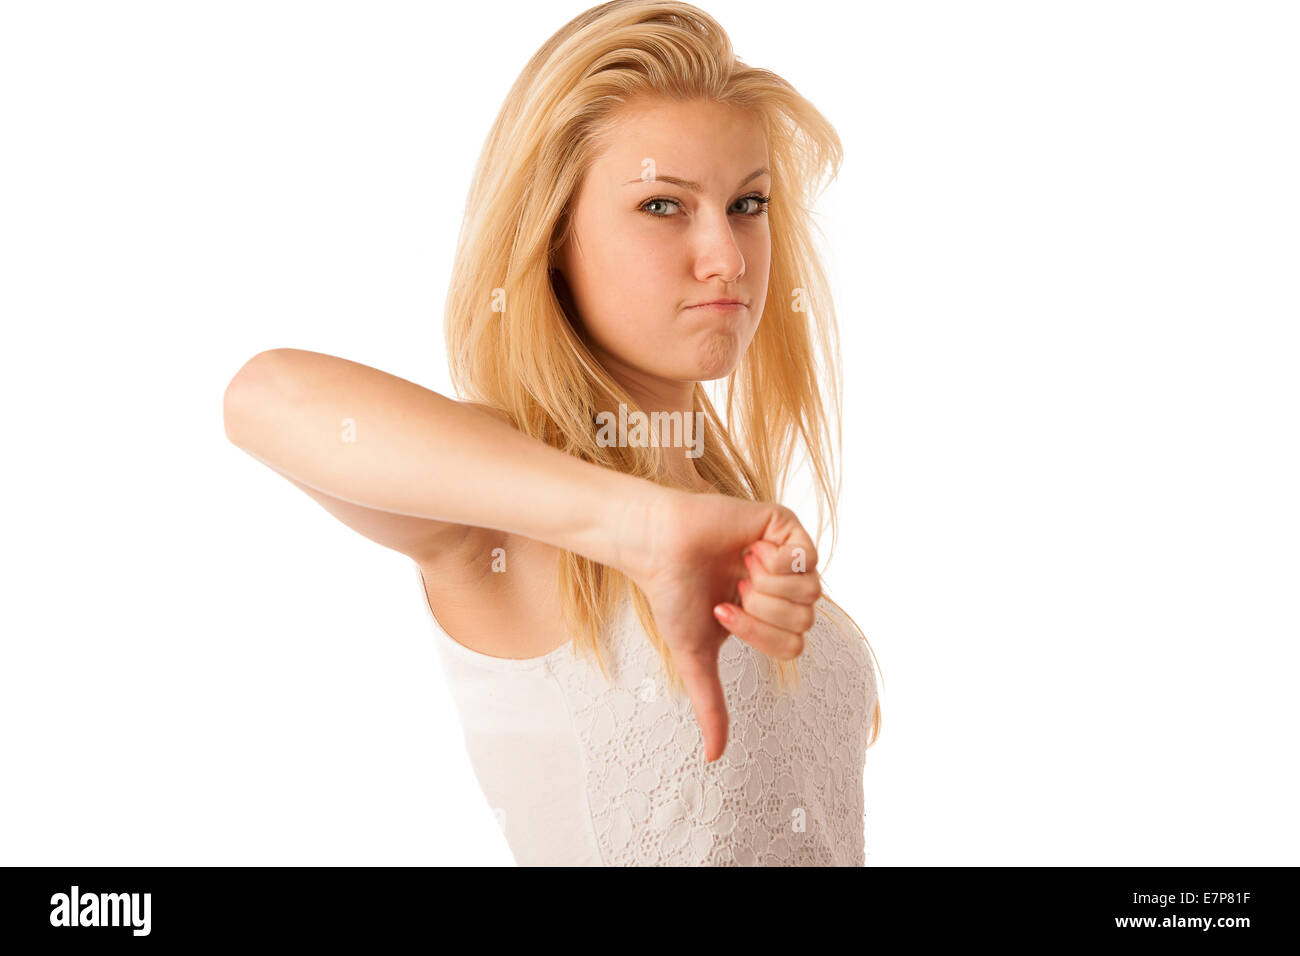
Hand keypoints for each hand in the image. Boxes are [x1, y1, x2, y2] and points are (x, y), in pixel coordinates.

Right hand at [619, 487, 821, 761]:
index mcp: (770, 615)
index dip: (759, 636)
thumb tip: (713, 758)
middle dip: (762, 611)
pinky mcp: (785, 524)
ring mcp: (788, 554)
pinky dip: (774, 560)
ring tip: (739, 568)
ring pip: (811, 591)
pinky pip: (805, 556)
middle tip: (732, 589)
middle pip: (806, 620)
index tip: (723, 611)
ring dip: (766, 586)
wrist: (659, 548)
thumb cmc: (673, 596)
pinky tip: (748, 549)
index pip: (794, 646)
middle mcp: (784, 586)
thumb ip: (711, 703)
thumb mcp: (696, 657)